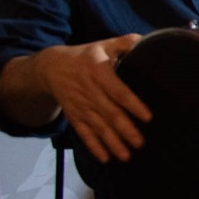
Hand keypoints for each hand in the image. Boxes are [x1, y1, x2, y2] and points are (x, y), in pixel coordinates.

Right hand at [34, 35, 150, 163]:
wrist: (50, 67)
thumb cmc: (85, 55)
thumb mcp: (103, 44)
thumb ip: (125, 43)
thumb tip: (147, 40)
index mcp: (99, 72)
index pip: (118, 91)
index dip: (133, 104)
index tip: (148, 117)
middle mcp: (89, 92)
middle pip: (109, 113)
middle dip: (124, 129)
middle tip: (140, 143)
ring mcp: (81, 106)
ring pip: (98, 127)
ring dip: (112, 142)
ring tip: (126, 155)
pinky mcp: (74, 116)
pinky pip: (84, 133)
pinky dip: (94, 146)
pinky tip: (105, 158)